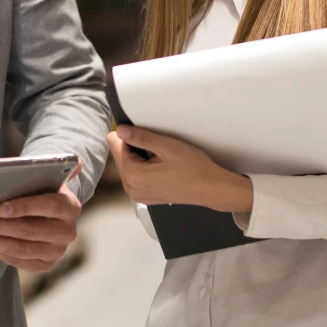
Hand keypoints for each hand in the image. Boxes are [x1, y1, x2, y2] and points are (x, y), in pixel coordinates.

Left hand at [0, 162, 82, 272]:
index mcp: (70, 206)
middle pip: (28, 230)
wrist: (51, 213)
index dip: (24, 207)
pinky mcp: (46, 264)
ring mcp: (57, 251)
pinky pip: (17, 260)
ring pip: (20, 248)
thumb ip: (47, 169)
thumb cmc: (40, 190)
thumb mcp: (44, 177)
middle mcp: (67, 231)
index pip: (48, 205)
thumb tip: (73, 161)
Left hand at [107, 126, 252, 212]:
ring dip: (140, 156)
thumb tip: (120, 130)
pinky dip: (144, 167)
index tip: (143, 132)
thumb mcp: (167, 146)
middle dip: (134, 146)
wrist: (211, 189)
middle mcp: (131, 188)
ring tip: (161, 158)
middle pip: (120, 154)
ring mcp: (138, 194)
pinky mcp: (145, 196)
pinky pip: (136, 174)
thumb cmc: (194, 169)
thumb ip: (140, 137)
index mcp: (133, 175)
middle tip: (158, 147)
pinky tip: (161, 167)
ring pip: (127, 164)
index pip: (114, 143)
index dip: (128, 133)